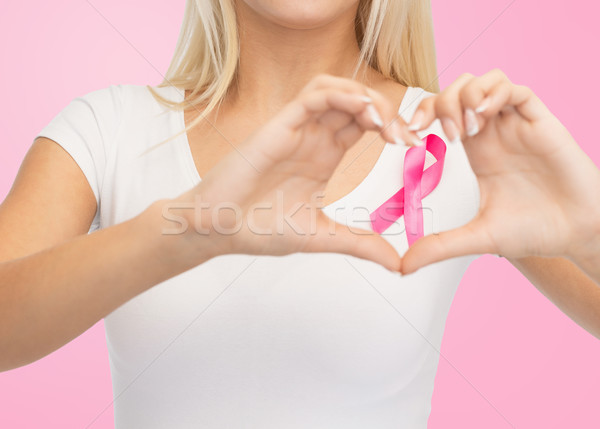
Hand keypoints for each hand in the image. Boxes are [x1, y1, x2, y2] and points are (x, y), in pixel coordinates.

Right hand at [172, 74, 417, 271]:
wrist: (218, 230)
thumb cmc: (259, 229)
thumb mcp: (322, 236)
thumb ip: (360, 244)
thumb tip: (397, 263)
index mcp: (324, 156)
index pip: (365, 124)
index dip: (393, 127)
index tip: (416, 146)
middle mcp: (313, 137)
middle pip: (357, 102)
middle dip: (388, 111)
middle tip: (408, 135)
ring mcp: (297, 129)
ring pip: (337, 90)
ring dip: (366, 98)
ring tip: (386, 123)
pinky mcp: (279, 125)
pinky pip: (313, 95)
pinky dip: (341, 95)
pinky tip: (362, 112)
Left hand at [402, 69, 599, 273]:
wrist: (577, 234)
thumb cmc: (534, 231)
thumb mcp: (478, 238)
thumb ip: (440, 246)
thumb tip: (403, 266)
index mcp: (476, 151)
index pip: (440, 114)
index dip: (421, 115)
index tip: (410, 136)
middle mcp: (493, 133)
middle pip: (457, 90)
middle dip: (441, 103)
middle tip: (445, 136)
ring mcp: (516, 125)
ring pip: (484, 81)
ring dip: (467, 95)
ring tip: (466, 127)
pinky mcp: (541, 122)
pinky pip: (516, 89)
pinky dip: (495, 94)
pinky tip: (484, 118)